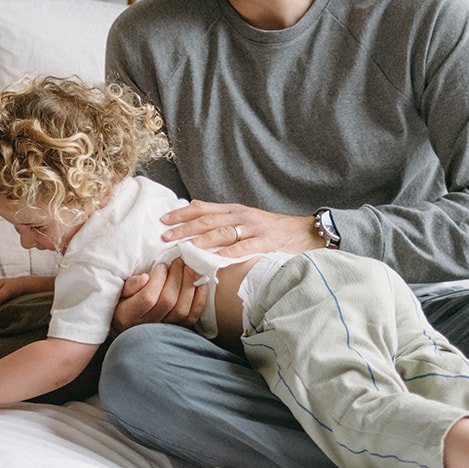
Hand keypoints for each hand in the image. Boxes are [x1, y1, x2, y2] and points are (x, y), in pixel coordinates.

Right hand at [112, 258, 207, 331]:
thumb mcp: (118, 292)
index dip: (158, 279)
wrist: (128, 325)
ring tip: (189, 268)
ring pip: (181, 309)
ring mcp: (163, 329)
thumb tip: (145, 278)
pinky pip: (192, 316)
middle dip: (176, 277)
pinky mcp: (177, 329)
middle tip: (179, 260)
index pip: (148, 298)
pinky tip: (201, 283)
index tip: (161, 265)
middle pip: (167, 302)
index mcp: (128, 316)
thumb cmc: (122, 303)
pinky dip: (200, 299)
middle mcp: (146, 326)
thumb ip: (129, 285)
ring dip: (188, 285)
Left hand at [158, 200, 321, 256]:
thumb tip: (196, 215)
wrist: (305, 231)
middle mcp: (242, 216)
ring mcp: (254, 228)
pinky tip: (218, 258)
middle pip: (208, 220)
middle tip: (166, 236)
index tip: (164, 220)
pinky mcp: (267, 242)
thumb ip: (223, 219)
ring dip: (203, 240)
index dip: (182, 213)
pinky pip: (247, 247)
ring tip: (186, 247)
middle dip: (185, 228)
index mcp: (234, 210)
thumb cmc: (271, 228)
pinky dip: (231, 252)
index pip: (203, 209)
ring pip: (224, 232)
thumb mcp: (246, 219)